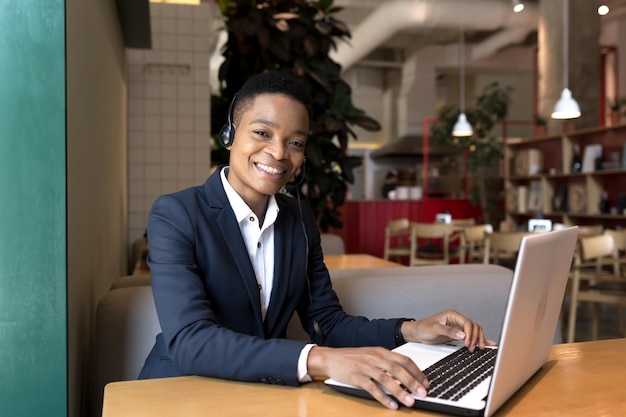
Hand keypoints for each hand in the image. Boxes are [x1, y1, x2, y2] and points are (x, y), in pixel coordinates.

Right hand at [307, 346, 428, 409]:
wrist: (330, 357)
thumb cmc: (352, 358)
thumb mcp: (371, 356)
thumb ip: (386, 363)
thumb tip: (406, 376)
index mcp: (381, 351)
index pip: (404, 360)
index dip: (417, 371)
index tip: (426, 382)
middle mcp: (375, 357)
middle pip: (398, 369)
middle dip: (413, 382)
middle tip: (423, 393)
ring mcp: (365, 366)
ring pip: (386, 379)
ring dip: (400, 391)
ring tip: (410, 402)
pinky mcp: (356, 376)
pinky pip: (372, 388)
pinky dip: (383, 397)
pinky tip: (391, 405)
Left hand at [402, 309, 496, 350]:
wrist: (417, 332)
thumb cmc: (423, 328)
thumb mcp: (434, 329)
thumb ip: (448, 331)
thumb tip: (462, 335)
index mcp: (452, 315)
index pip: (467, 323)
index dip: (470, 333)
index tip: (468, 343)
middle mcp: (457, 320)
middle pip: (474, 327)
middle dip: (476, 337)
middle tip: (474, 348)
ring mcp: (458, 327)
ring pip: (475, 332)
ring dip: (478, 340)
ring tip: (478, 349)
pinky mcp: (458, 335)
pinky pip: (471, 336)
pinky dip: (479, 340)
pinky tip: (488, 344)